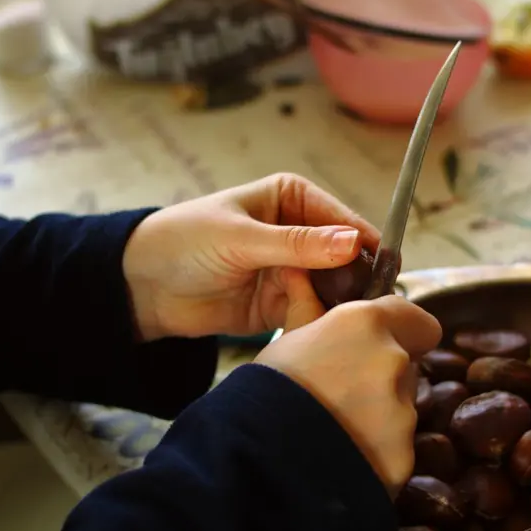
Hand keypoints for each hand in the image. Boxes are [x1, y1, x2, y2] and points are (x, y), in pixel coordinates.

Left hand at [122, 173, 379, 339]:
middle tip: (366, 308)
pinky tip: (321, 332)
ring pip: (334, 289)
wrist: (143, 286)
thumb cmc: (185, 243)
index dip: (366, 246)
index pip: (344, 220)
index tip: (386, 274)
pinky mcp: (283, 303)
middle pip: (346, 258)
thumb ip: (298, 243)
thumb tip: (354, 241)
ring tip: (342, 323)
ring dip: (338, 305)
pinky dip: (317, 321)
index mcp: (293, 198)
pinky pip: (313, 312)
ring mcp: (293, 269)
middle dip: (355, 282)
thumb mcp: (242, 238)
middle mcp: (300, 232)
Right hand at [255, 273, 441, 496]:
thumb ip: (308, 308)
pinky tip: (340, 456)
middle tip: (340, 391)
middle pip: (406, 366)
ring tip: (333, 428)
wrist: (255, 461)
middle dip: (383, 375)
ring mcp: (402, 413)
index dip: (403, 330)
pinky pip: (394, 449)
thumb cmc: (264, 391)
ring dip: (377, 415)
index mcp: (367, 324)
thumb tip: (300, 273)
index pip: (418, 320)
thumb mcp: (285, 340)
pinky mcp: (402, 457)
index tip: (378, 344)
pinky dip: (374, 453)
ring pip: (400, 409)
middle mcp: (393, 362)